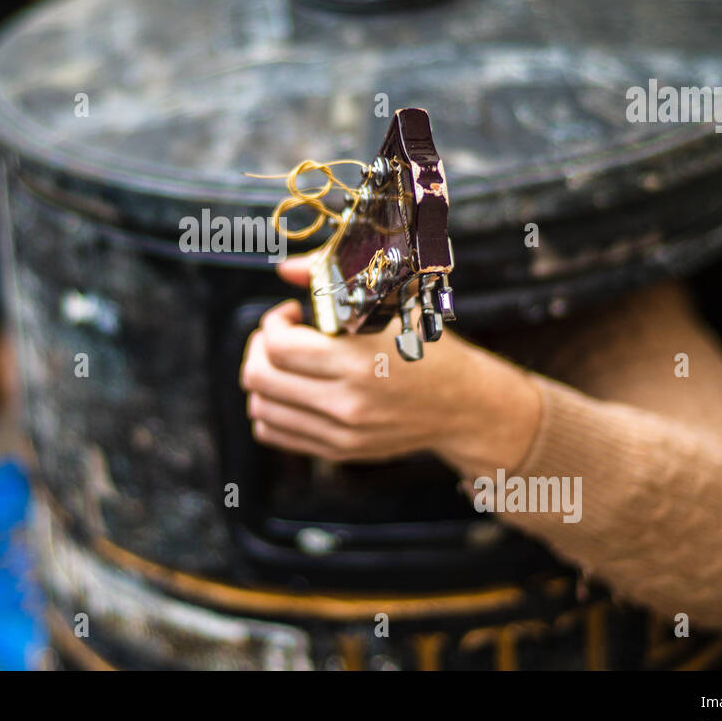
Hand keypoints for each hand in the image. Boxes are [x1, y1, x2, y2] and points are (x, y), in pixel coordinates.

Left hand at [239, 256, 542, 472]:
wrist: (464, 406)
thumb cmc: (428, 349)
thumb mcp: (392, 304)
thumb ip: (333, 280)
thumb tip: (285, 269)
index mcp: (359, 362)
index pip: (278, 347)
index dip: (273, 322)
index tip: (290, 313)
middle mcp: (347, 403)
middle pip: (259, 379)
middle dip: (258, 348)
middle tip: (279, 335)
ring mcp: (341, 433)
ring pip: (261, 408)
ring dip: (261, 378)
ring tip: (285, 362)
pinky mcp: (339, 451)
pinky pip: (274, 433)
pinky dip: (270, 408)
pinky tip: (291, 389)